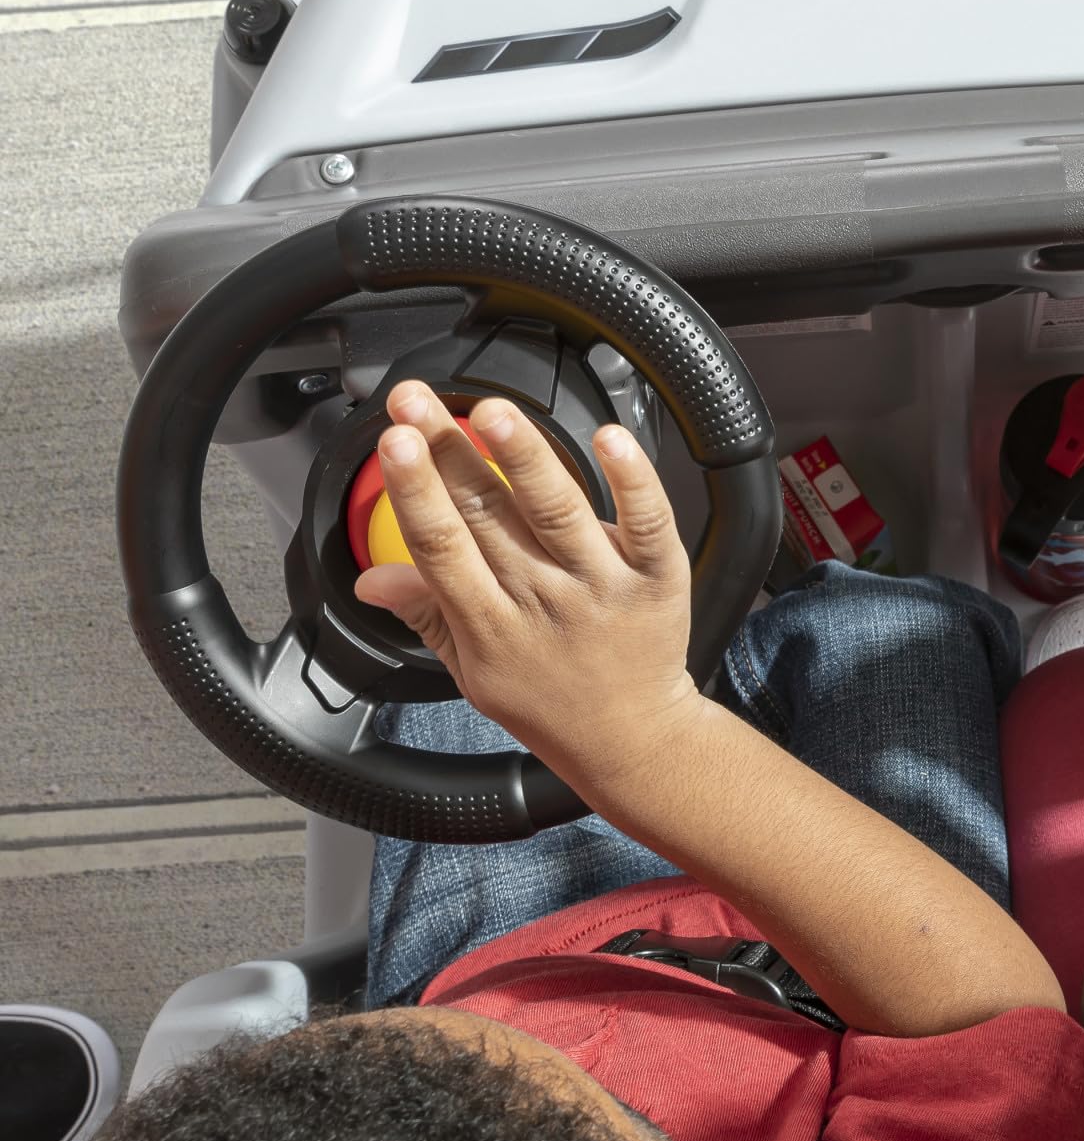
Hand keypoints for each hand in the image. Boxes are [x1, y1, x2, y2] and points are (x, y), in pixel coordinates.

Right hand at [352, 381, 698, 787]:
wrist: (633, 738)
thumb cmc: (548, 699)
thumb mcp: (473, 672)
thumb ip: (427, 615)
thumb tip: (370, 577)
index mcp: (490, 625)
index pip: (442, 548)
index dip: (415, 493)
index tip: (393, 444)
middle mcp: (545, 600)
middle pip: (488, 515)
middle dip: (449, 453)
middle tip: (416, 402)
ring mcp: (603, 587)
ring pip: (560, 512)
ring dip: (526, 457)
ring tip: (495, 413)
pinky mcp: (657, 578)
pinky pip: (648, 522)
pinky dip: (633, 480)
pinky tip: (612, 438)